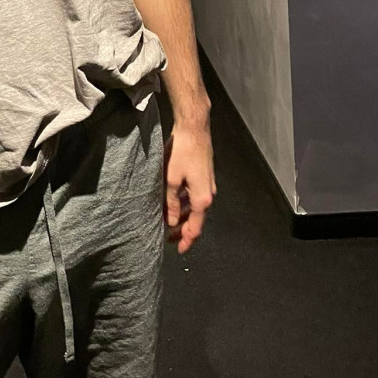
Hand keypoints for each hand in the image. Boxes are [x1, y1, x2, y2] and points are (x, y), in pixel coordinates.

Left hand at [162, 116, 215, 253]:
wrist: (194, 128)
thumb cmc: (183, 151)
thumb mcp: (171, 179)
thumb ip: (170, 202)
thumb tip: (170, 220)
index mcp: (202, 199)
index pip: (195, 228)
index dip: (186, 240)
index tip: (178, 249)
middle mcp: (208, 194)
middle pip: (196, 219)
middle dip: (183, 230)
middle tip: (170, 239)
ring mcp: (208, 184)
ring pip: (195, 208)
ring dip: (183, 216)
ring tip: (169, 222)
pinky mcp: (204, 175)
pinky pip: (195, 196)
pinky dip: (185, 203)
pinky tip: (173, 203)